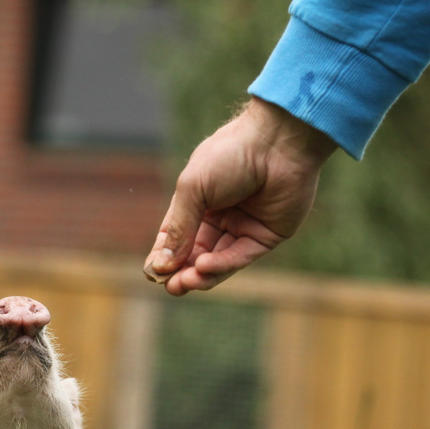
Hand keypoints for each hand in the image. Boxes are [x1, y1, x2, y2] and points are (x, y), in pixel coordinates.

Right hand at [144, 97, 337, 295]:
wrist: (277, 142)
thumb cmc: (231, 154)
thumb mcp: (193, 189)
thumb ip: (178, 228)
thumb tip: (161, 264)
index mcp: (199, 200)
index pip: (176, 236)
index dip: (164, 256)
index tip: (152, 273)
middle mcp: (221, 216)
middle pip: (196, 253)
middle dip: (182, 271)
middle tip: (170, 286)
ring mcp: (244, 227)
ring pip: (218, 260)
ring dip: (200, 274)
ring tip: (184, 283)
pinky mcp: (266, 235)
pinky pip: (241, 256)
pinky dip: (222, 264)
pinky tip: (205, 267)